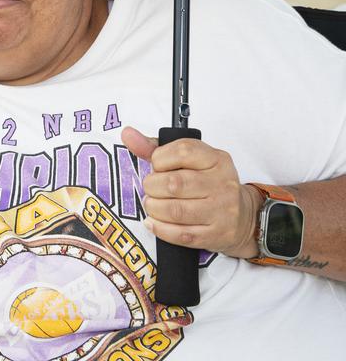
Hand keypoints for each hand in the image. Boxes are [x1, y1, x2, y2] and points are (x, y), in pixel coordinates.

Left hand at [121, 126, 261, 258]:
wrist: (241, 217)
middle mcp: (222, 183)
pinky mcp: (217, 234)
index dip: (159, 159)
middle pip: (174, 183)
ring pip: (175, 211)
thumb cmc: (206, 183)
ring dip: (153, 208)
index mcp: (216, 159)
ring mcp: (222, 211)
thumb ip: (155, 147)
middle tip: (151, 188)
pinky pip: (181, 235)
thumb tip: (127, 134)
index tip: (156, 166)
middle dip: (152, 186)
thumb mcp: (187, 160)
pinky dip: (160, 229)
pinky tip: (153, 222)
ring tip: (151, 204)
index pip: (182, 151)